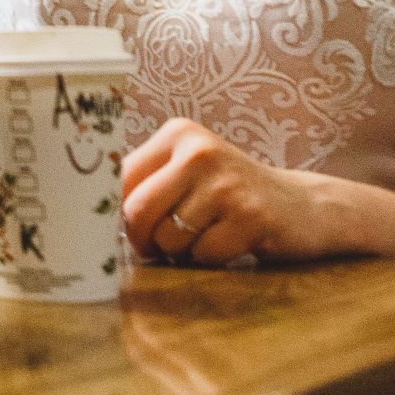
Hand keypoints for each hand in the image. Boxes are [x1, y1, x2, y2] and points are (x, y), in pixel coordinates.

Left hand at [121, 117, 342, 264]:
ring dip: (182, 251)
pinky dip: (211, 259)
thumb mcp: (187, 173)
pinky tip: (230, 242)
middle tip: (161, 246)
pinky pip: (203, 255)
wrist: (303, 206)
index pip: (121, 180)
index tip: (128, 228)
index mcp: (177, 135)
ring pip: (169, 238)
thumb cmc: (229, 194)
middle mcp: (199, 151)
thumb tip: (91, 216)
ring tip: (206, 235)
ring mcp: (226, 182)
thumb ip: (147, 184)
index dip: (118, 214)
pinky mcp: (250, 215)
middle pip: (137, 212)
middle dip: (144, 240)